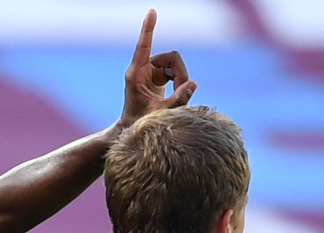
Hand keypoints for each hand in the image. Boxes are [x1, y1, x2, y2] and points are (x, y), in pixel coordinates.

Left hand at [117, 9, 194, 128]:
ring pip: (175, 64)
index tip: (151, 12)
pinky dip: (180, 82)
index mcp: (135, 74)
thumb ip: (177, 100)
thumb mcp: (160, 113)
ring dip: (181, 78)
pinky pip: (176, 71)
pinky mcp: (157, 76)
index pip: (143, 45)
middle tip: (182, 92)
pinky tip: (176, 93)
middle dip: (181, 73)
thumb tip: (192, 84)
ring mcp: (150, 71)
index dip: (149, 29)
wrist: (130, 129)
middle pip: (172, 57)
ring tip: (177, 96)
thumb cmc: (139, 123)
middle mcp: (142, 68)